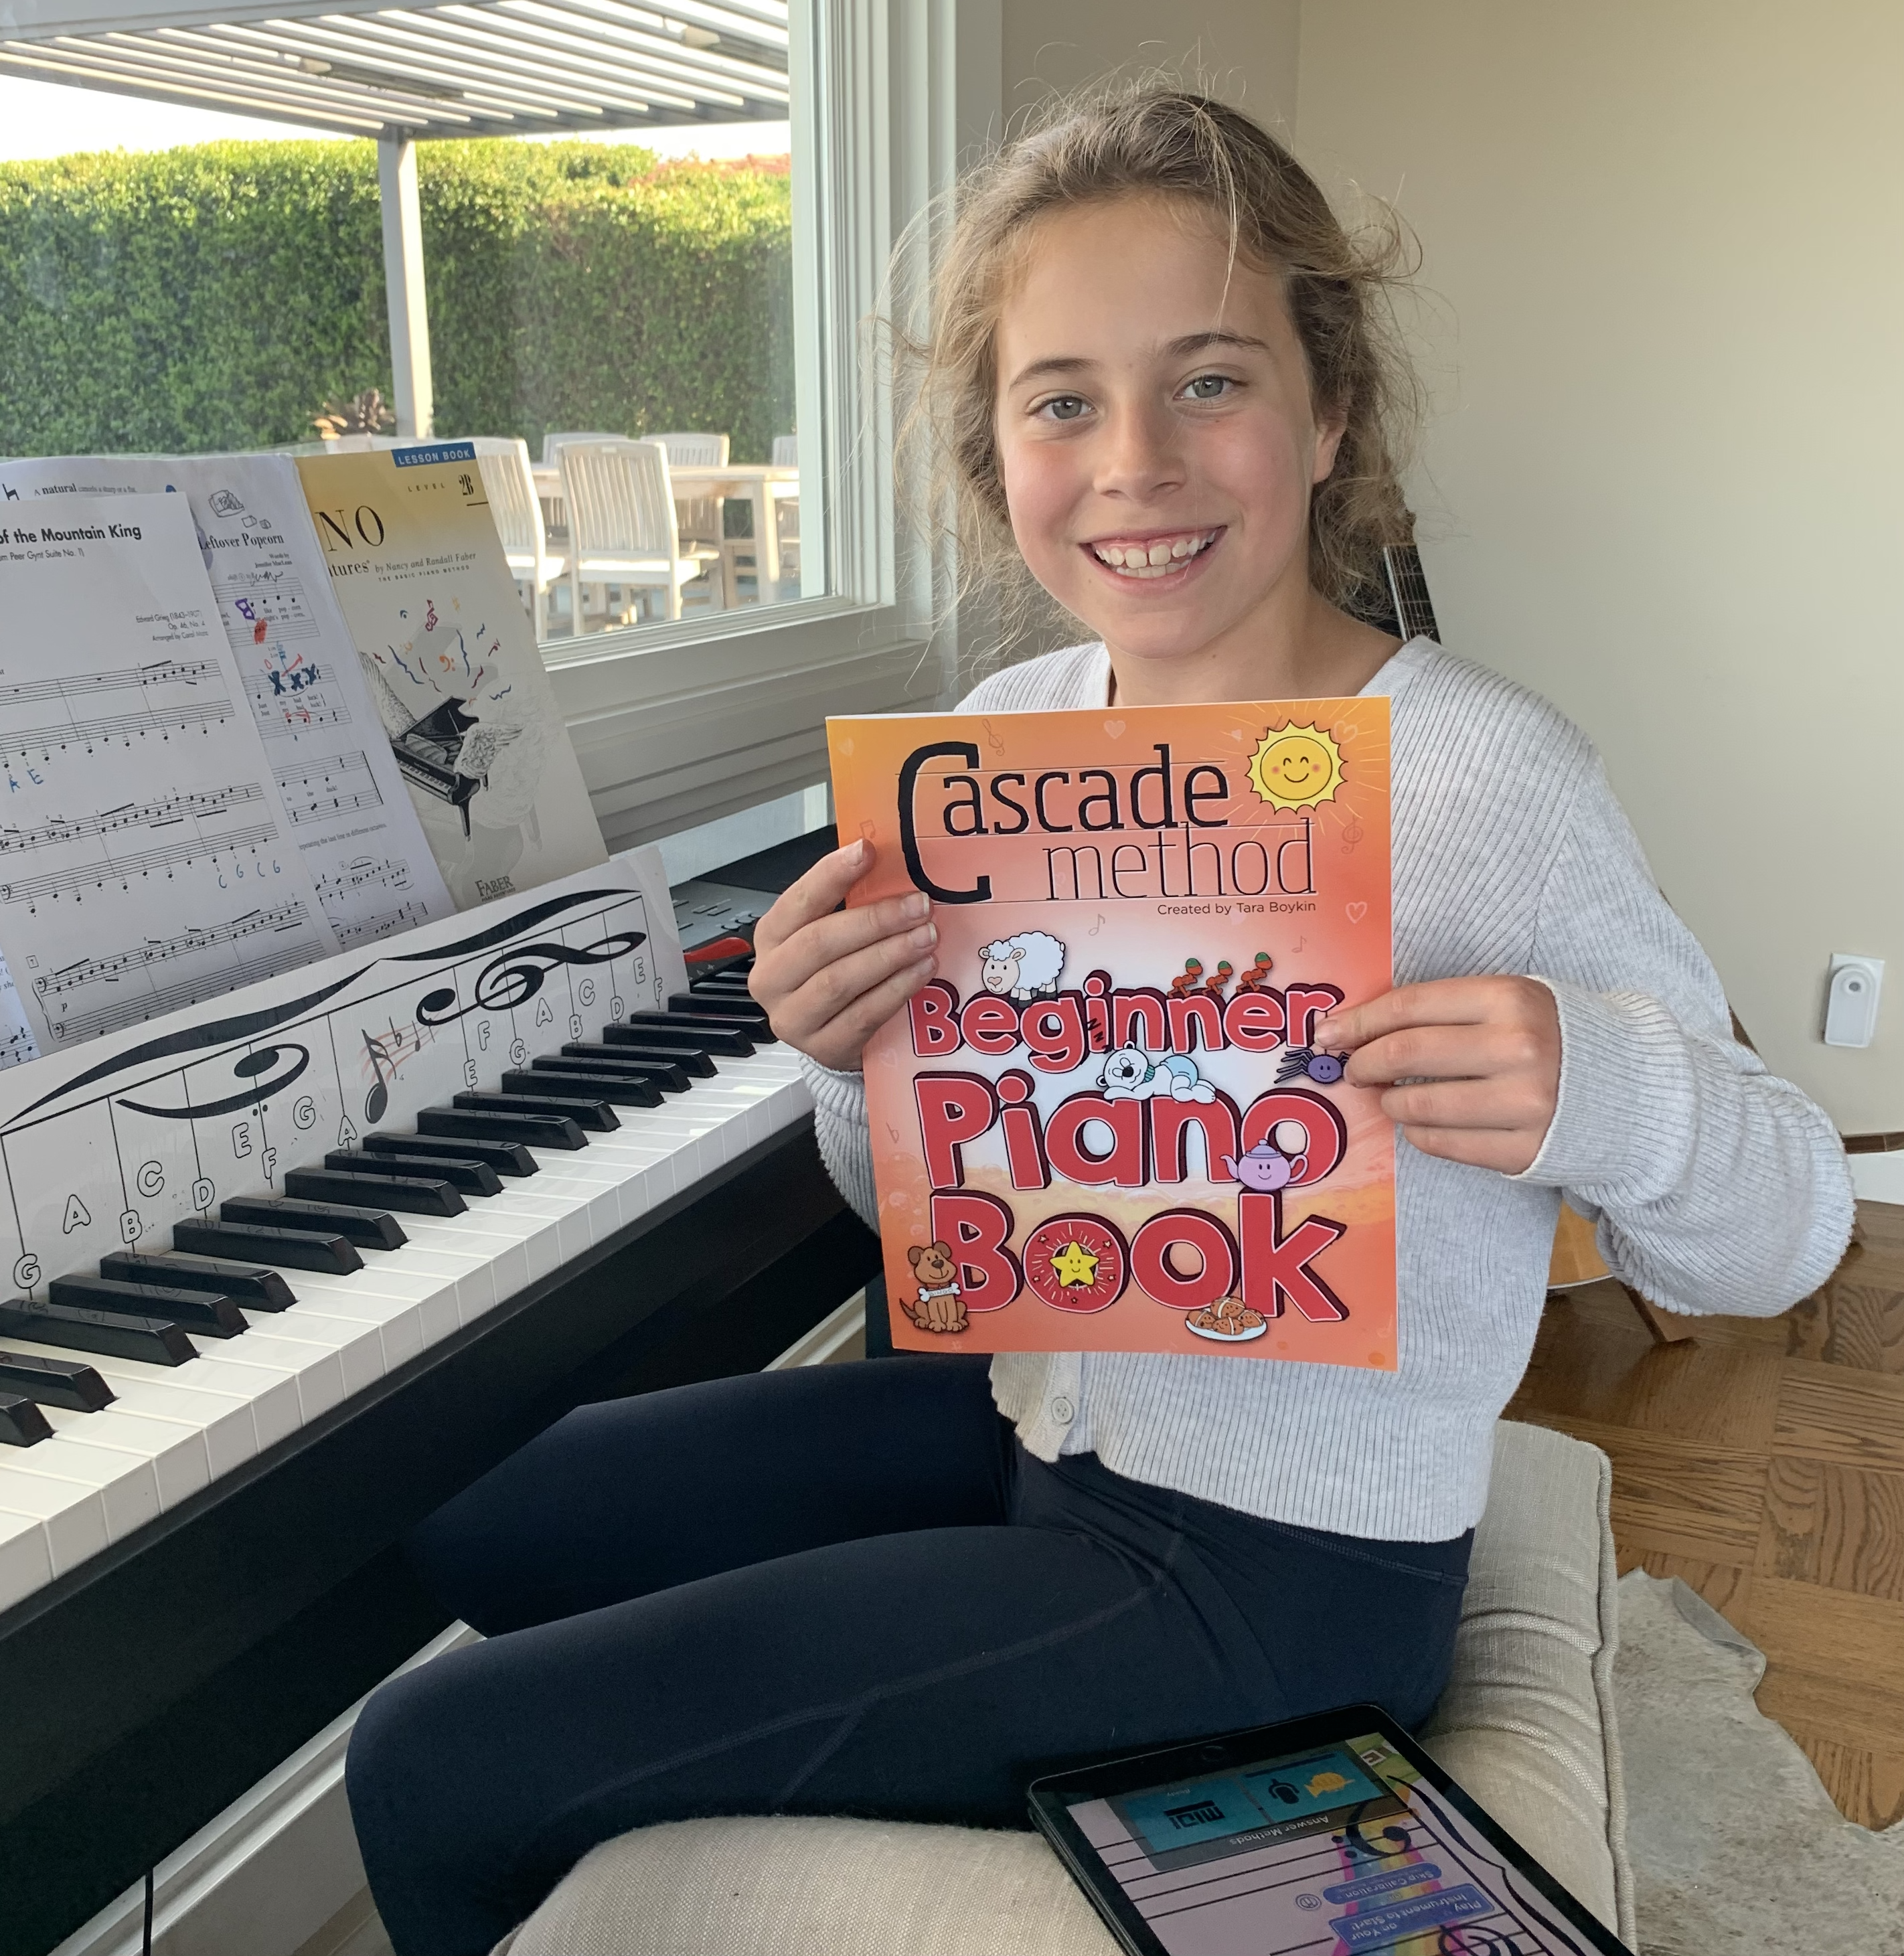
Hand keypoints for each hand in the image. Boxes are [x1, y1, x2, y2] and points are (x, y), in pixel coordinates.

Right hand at [748, 839, 937, 1070]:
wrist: (832, 1037)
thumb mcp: (834, 936)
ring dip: (889, 955)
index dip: (832, 874)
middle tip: (919, 905)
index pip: (799, 901)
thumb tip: (892, 864)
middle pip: (820, 942)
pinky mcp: (823, 1048)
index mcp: (771, 937)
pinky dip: (896, 990)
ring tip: (926, 937)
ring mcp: (793, 1017)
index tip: (867, 852)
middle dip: (875, 920)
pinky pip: (863, 1015)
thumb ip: (851, 905)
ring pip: (840, 980)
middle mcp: (772, 978)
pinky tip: (921, 971)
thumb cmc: (834, 973)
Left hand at [1315, 976, 1559, 1174]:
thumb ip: (1443, 1009)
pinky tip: (1422, 1122)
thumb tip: (1356, 1028)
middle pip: (1405, 1055)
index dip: (1359, 1022)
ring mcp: (1523, 1105)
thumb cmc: (1553, 1035)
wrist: (1631, 1086)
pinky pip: (1442, 1144)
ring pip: (1417, 1107)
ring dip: (1389, 1103)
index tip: (1329, 1033)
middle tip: (1353, 1069)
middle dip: (1364, 1063)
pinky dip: (1418, 1133)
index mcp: (1509, 999)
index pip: (1409, 1007)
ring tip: (1390, 1098)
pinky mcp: (1523, 1151)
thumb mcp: (1509, 1000)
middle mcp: (1517, 1049)